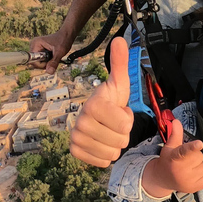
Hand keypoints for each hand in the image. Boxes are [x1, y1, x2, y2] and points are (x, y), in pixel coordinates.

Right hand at [30, 32, 72, 74]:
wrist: (67, 35)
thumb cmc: (63, 40)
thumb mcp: (59, 52)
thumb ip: (54, 62)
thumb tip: (49, 72)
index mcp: (36, 44)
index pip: (32, 60)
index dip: (41, 64)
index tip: (50, 61)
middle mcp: (34, 46)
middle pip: (35, 62)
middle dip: (45, 64)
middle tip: (54, 57)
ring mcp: (36, 48)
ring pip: (39, 62)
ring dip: (47, 62)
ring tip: (54, 55)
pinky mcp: (39, 50)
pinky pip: (41, 60)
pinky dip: (47, 60)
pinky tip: (52, 56)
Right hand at [70, 38, 133, 166]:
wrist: (97, 117)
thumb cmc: (112, 100)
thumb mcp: (119, 83)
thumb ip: (120, 63)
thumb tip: (120, 39)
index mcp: (94, 105)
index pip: (124, 125)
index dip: (127, 119)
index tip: (120, 110)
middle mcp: (80, 121)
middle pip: (120, 141)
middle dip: (122, 134)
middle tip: (114, 123)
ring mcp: (76, 137)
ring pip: (112, 154)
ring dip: (115, 145)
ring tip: (109, 131)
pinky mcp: (75, 151)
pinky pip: (102, 162)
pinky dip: (106, 156)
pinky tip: (101, 142)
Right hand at [144, 119, 202, 195]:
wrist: (162, 179)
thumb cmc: (168, 160)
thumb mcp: (169, 147)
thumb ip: (175, 134)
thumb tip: (176, 121)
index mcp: (174, 158)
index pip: (185, 151)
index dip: (193, 147)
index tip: (199, 144)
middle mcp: (181, 170)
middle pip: (199, 156)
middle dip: (194, 156)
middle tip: (186, 160)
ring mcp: (188, 181)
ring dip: (198, 166)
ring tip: (188, 169)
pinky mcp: (195, 188)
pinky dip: (202, 175)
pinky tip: (192, 175)